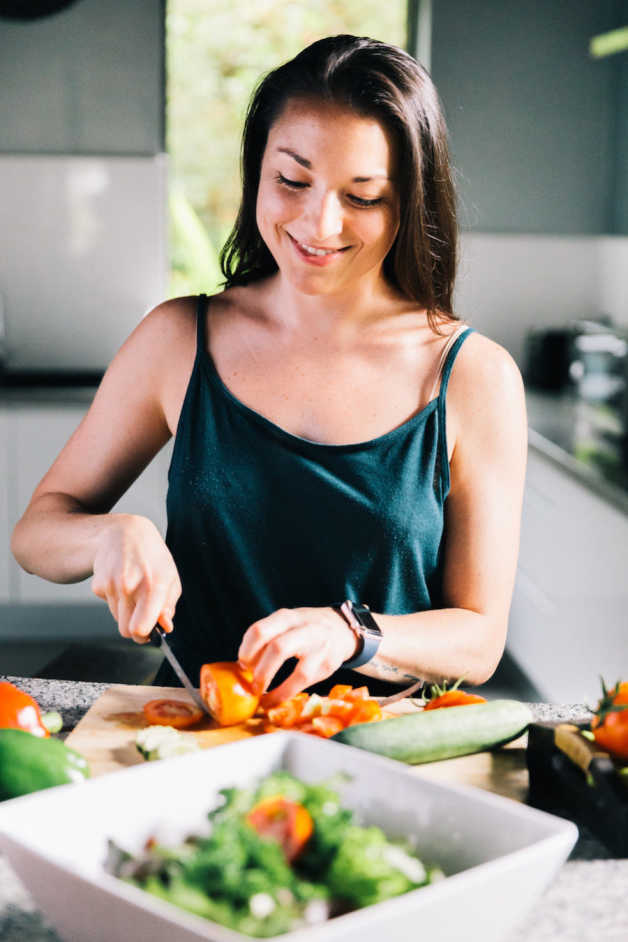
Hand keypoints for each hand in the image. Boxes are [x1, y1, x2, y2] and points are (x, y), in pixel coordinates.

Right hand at [91, 514, 181, 643]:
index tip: (149, 634)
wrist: (124, 533)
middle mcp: (130, 586)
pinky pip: (108, 605)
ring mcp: (111, 585)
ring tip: (133, 589)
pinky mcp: (98, 584)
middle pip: (126, 630)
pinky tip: (121, 581)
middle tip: (142, 616)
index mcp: (153, 585)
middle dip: (134, 628)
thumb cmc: (152, 557)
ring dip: (126, 610)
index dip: (144, 636)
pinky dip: (115, 599)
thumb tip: (165, 627)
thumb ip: (169, 606)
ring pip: (118, 618)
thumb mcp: (170, 577)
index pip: (140, 627)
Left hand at [237, 606, 358, 706]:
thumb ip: (268, 637)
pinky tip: (275, 699)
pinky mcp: (328, 664)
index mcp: (287, 617)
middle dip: (261, 671)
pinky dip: (286, 694)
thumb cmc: (304, 629)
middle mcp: (305, 629)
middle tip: (251, 684)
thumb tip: (241, 666)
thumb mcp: (287, 623)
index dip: (246, 651)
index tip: (242, 665)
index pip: (259, 630)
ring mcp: (320, 647)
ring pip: (298, 670)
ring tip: (261, 696)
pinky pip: (305, 683)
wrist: (342, 628)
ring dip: (279, 688)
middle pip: (277, 648)